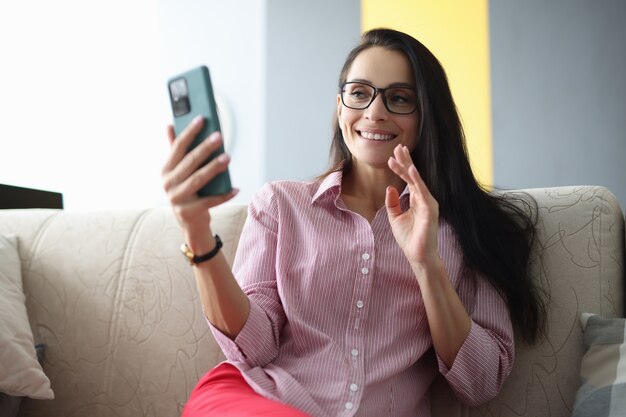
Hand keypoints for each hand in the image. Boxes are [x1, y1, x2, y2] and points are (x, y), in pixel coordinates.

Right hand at [161, 116, 237, 238]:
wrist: (190, 222)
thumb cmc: (188, 191)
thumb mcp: (179, 172)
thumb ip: (176, 150)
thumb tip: (170, 125)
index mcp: (166, 170)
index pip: (177, 146)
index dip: (189, 132)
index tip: (202, 118)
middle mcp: (168, 183)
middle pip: (189, 161)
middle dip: (205, 148)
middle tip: (219, 136)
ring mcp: (177, 199)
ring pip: (198, 179)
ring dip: (214, 168)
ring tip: (228, 157)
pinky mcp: (189, 212)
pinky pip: (210, 201)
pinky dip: (224, 195)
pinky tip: (236, 188)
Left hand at [385, 144, 439, 270]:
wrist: (418, 256)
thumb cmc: (409, 238)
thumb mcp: (395, 218)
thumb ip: (392, 203)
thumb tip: (390, 188)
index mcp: (416, 200)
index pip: (408, 179)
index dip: (401, 167)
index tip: (393, 155)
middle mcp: (424, 198)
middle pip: (414, 176)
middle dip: (406, 160)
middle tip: (398, 146)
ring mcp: (428, 203)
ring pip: (417, 180)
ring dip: (408, 167)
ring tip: (400, 153)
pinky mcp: (430, 209)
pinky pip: (423, 191)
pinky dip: (417, 180)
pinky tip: (411, 170)